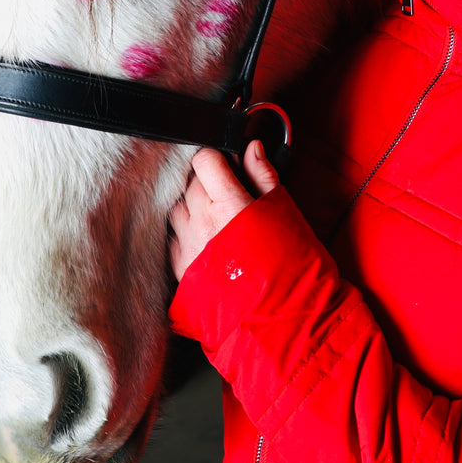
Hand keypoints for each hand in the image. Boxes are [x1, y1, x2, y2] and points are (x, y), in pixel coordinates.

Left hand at [168, 139, 279, 281]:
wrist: (279, 313)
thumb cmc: (288, 264)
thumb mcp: (282, 211)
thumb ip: (263, 175)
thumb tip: (252, 149)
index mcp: (230, 205)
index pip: (204, 160)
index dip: (215, 157)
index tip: (225, 164)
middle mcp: (203, 223)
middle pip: (189, 182)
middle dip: (206, 180)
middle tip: (227, 191)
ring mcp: (189, 246)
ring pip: (177, 207)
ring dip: (191, 205)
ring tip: (215, 215)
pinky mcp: (181, 268)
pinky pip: (172, 237)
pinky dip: (184, 231)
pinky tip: (204, 237)